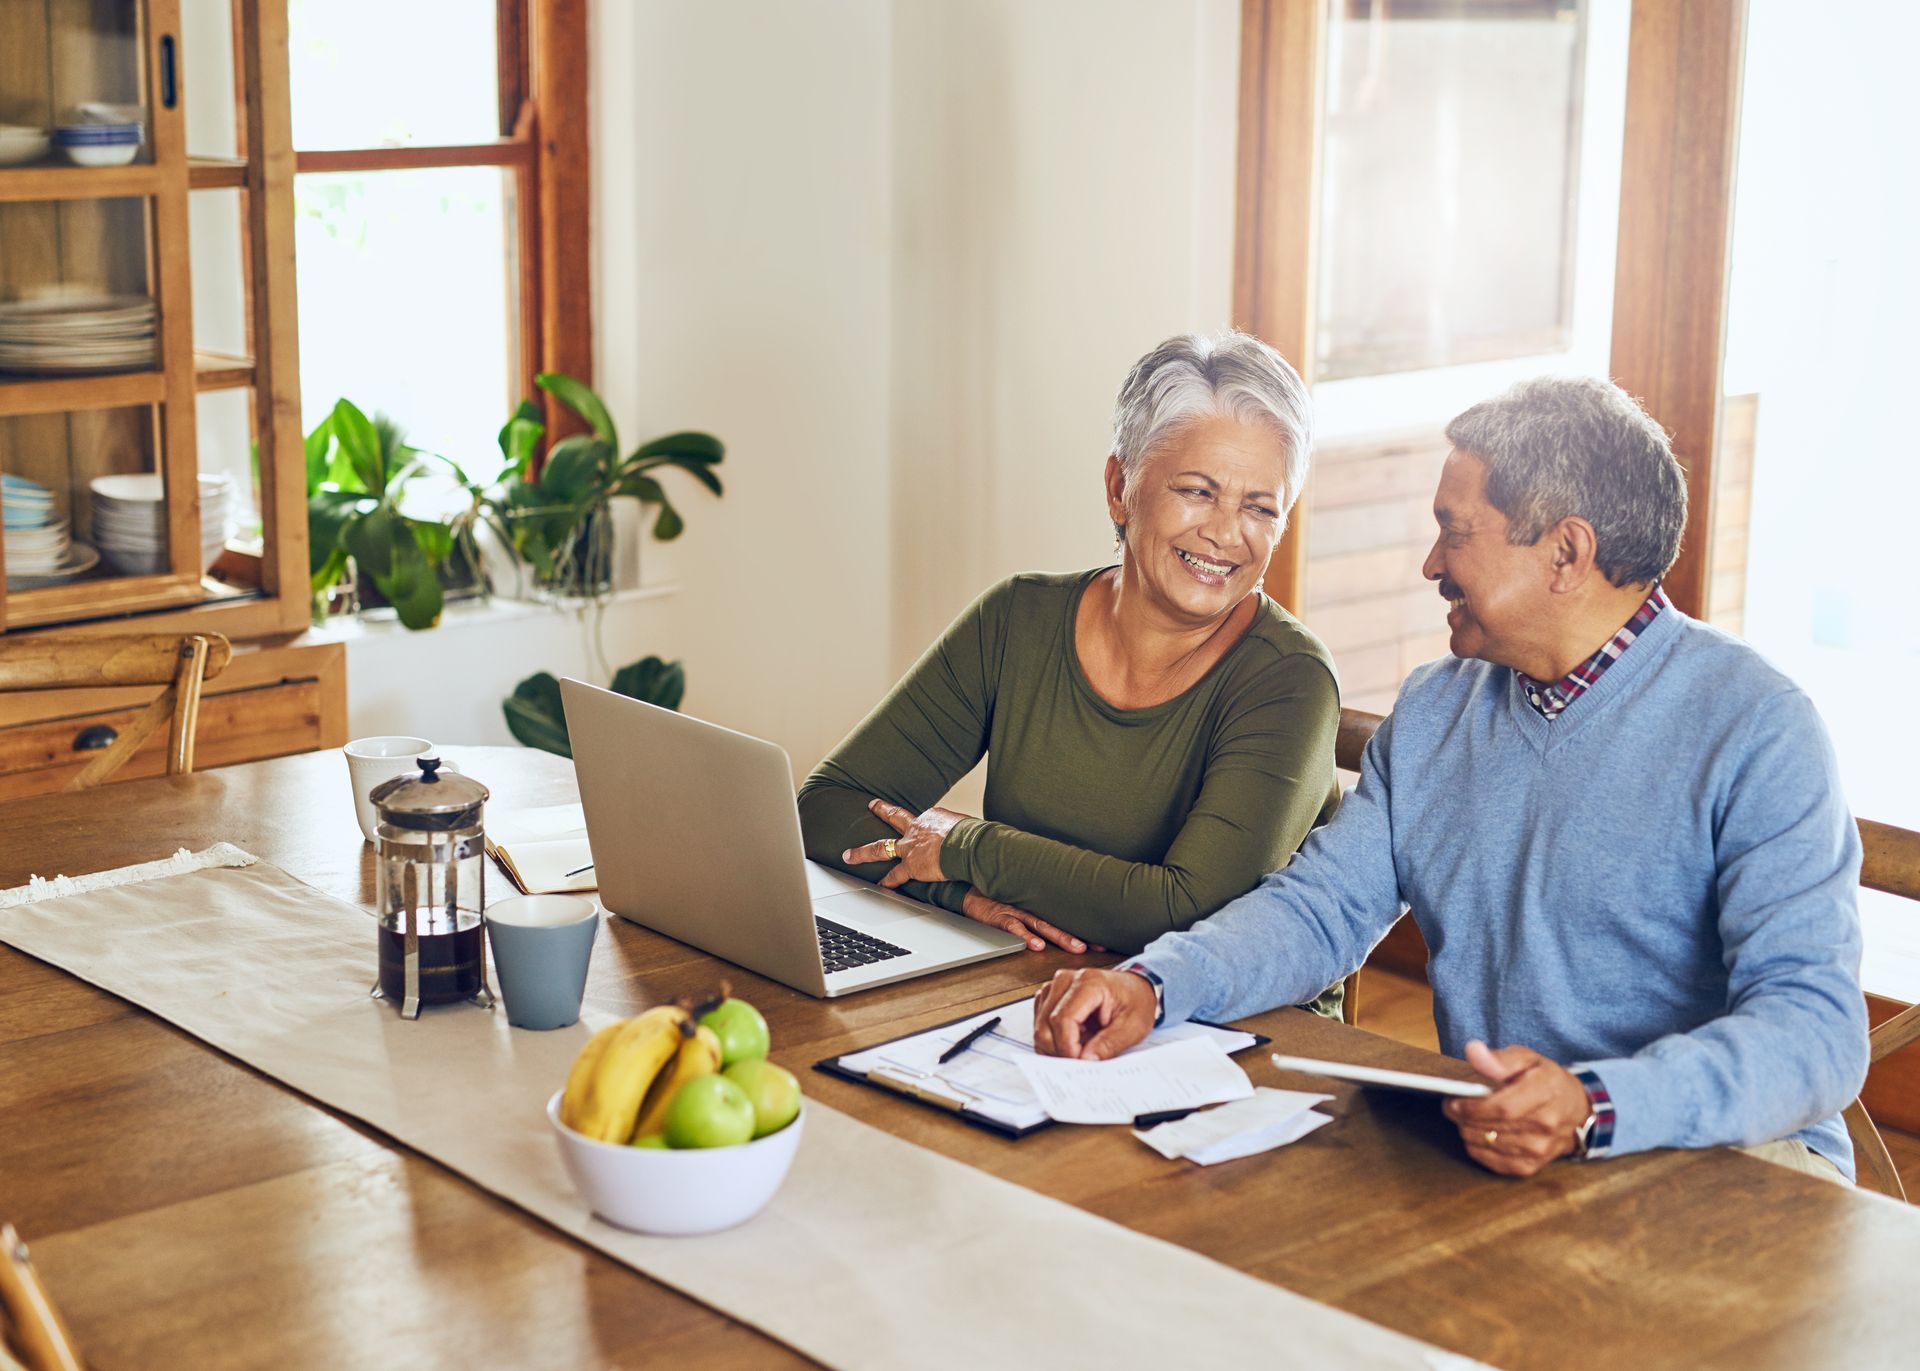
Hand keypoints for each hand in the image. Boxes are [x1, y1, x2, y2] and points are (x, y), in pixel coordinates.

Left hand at [842, 798, 966, 886]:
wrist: (968, 845)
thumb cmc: (973, 835)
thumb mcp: (968, 826)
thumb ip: (964, 831)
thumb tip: (975, 838)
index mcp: (933, 817)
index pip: (924, 820)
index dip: (926, 826)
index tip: (931, 830)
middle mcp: (917, 828)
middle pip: (895, 817)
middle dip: (882, 810)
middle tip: (872, 805)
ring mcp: (910, 846)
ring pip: (881, 847)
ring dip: (863, 852)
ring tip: (849, 855)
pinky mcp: (911, 865)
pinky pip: (895, 875)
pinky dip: (887, 881)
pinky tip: (880, 886)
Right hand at [960, 888, 1100, 953]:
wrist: (969, 889)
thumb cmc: (998, 897)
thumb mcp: (1021, 900)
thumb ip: (1039, 909)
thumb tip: (1061, 920)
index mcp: (1038, 906)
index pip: (1066, 917)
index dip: (1085, 928)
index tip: (1105, 939)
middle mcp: (1031, 907)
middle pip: (1060, 921)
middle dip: (1080, 934)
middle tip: (1098, 946)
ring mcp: (1016, 911)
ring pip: (1042, 925)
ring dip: (1060, 936)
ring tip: (1076, 947)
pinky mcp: (1000, 916)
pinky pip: (1014, 927)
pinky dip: (1025, 936)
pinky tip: (1036, 946)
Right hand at [1031, 968, 1156, 1059]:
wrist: (1135, 988)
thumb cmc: (1135, 1001)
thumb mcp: (1133, 1027)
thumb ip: (1109, 1044)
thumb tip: (1086, 1060)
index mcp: (1089, 982)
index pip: (1062, 1019)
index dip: (1067, 1047)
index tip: (1080, 1062)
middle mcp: (1066, 980)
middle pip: (1045, 1024)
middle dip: (1060, 1050)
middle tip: (1081, 1060)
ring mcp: (1055, 987)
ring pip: (1040, 1027)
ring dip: (1056, 1045)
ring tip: (1081, 1046)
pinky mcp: (1050, 996)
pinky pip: (1040, 1024)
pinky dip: (1053, 1039)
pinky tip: (1073, 1039)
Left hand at [1442, 1040, 1592, 1176]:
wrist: (1575, 1111)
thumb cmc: (1546, 1081)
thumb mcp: (1528, 1059)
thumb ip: (1500, 1059)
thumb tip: (1473, 1051)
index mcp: (1546, 1092)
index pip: (1503, 1108)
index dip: (1473, 1107)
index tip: (1453, 1100)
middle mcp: (1546, 1125)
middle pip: (1492, 1127)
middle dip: (1463, 1118)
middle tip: (1452, 1106)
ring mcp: (1539, 1149)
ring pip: (1487, 1144)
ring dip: (1467, 1131)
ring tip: (1465, 1117)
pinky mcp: (1530, 1166)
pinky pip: (1492, 1162)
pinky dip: (1477, 1147)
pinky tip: (1477, 1133)